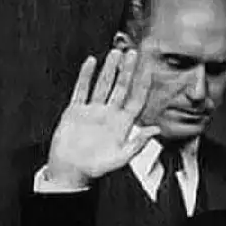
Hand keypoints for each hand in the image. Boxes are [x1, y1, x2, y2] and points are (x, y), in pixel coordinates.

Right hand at [46, 50, 160, 188]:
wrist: (69, 173)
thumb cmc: (95, 169)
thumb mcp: (120, 159)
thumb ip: (138, 144)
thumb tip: (155, 129)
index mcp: (122, 125)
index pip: (136, 100)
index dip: (142, 85)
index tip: (148, 69)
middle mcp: (109, 115)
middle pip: (120, 87)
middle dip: (126, 70)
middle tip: (131, 53)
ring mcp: (92, 111)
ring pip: (102, 85)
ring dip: (109, 69)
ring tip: (115, 52)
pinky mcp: (75, 111)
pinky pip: (81, 89)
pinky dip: (85, 76)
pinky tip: (91, 62)